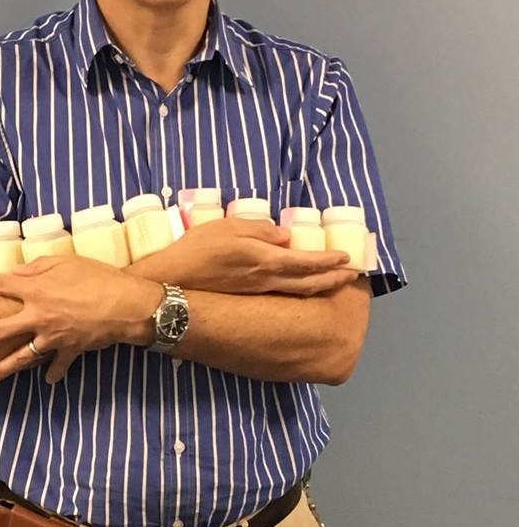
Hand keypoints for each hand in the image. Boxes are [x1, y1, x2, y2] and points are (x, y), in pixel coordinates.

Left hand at [0, 256, 161, 384]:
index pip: (1, 285)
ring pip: (22, 356)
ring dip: (3, 369)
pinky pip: (58, 364)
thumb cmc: (99, 277)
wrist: (127, 306)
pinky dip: (52, 372)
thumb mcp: (68, 261)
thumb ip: (39, 266)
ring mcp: (53, 337)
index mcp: (36, 290)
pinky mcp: (70, 349)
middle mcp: (38, 316)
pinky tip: (46, 379)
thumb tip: (17, 271)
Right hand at [131, 217, 358, 295]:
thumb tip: (286, 236)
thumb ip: (260, 230)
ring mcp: (258, 292)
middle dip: (333, 279)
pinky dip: (302, 291)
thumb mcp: (229, 228)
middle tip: (353, 276)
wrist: (173, 283)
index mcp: (266, 260)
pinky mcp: (248, 297)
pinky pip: (284, 294)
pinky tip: (304, 288)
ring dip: (321, 287)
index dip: (329, 261)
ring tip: (336, 283)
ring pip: (298, 291)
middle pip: (309, 283)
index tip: (348, 259)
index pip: (307, 262)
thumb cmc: (198, 250)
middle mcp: (267, 280)